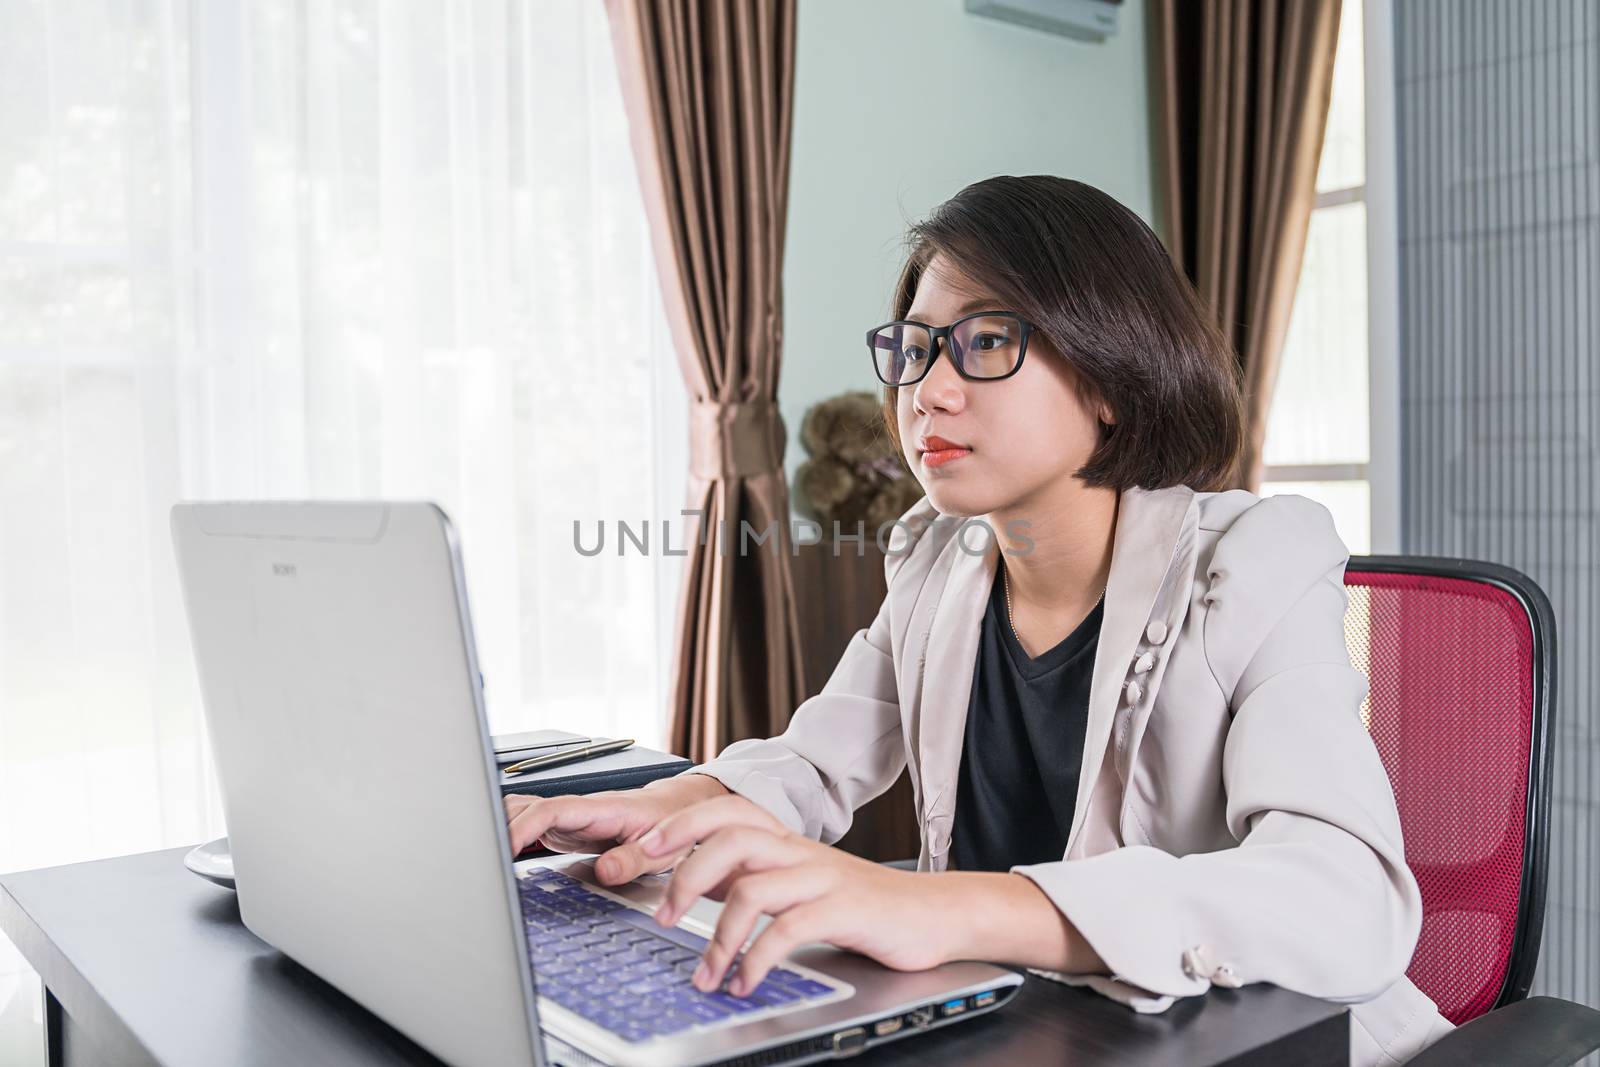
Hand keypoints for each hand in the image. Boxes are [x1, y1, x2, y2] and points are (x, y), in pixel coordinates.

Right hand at [502, 773, 729, 884]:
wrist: (676, 808)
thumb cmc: (670, 826)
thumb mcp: (661, 849)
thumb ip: (633, 859)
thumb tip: (605, 871)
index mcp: (598, 809)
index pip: (549, 810)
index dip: (522, 827)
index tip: (502, 848)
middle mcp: (577, 809)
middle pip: (524, 807)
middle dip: (497, 827)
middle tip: (478, 861)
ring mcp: (567, 817)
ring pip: (521, 812)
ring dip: (499, 829)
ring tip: (481, 861)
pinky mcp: (563, 828)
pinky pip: (527, 824)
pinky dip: (508, 834)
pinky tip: (497, 856)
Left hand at [639, 796, 962, 995]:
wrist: (933, 913)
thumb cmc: (865, 903)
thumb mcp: (801, 883)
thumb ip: (753, 877)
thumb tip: (694, 882)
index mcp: (786, 841)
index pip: (724, 812)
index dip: (679, 826)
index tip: (642, 851)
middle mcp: (800, 851)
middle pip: (729, 838)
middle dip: (684, 875)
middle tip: (661, 914)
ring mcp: (822, 877)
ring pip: (752, 887)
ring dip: (717, 936)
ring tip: (706, 972)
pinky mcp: (843, 909)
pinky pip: (787, 929)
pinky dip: (757, 959)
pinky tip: (746, 982)